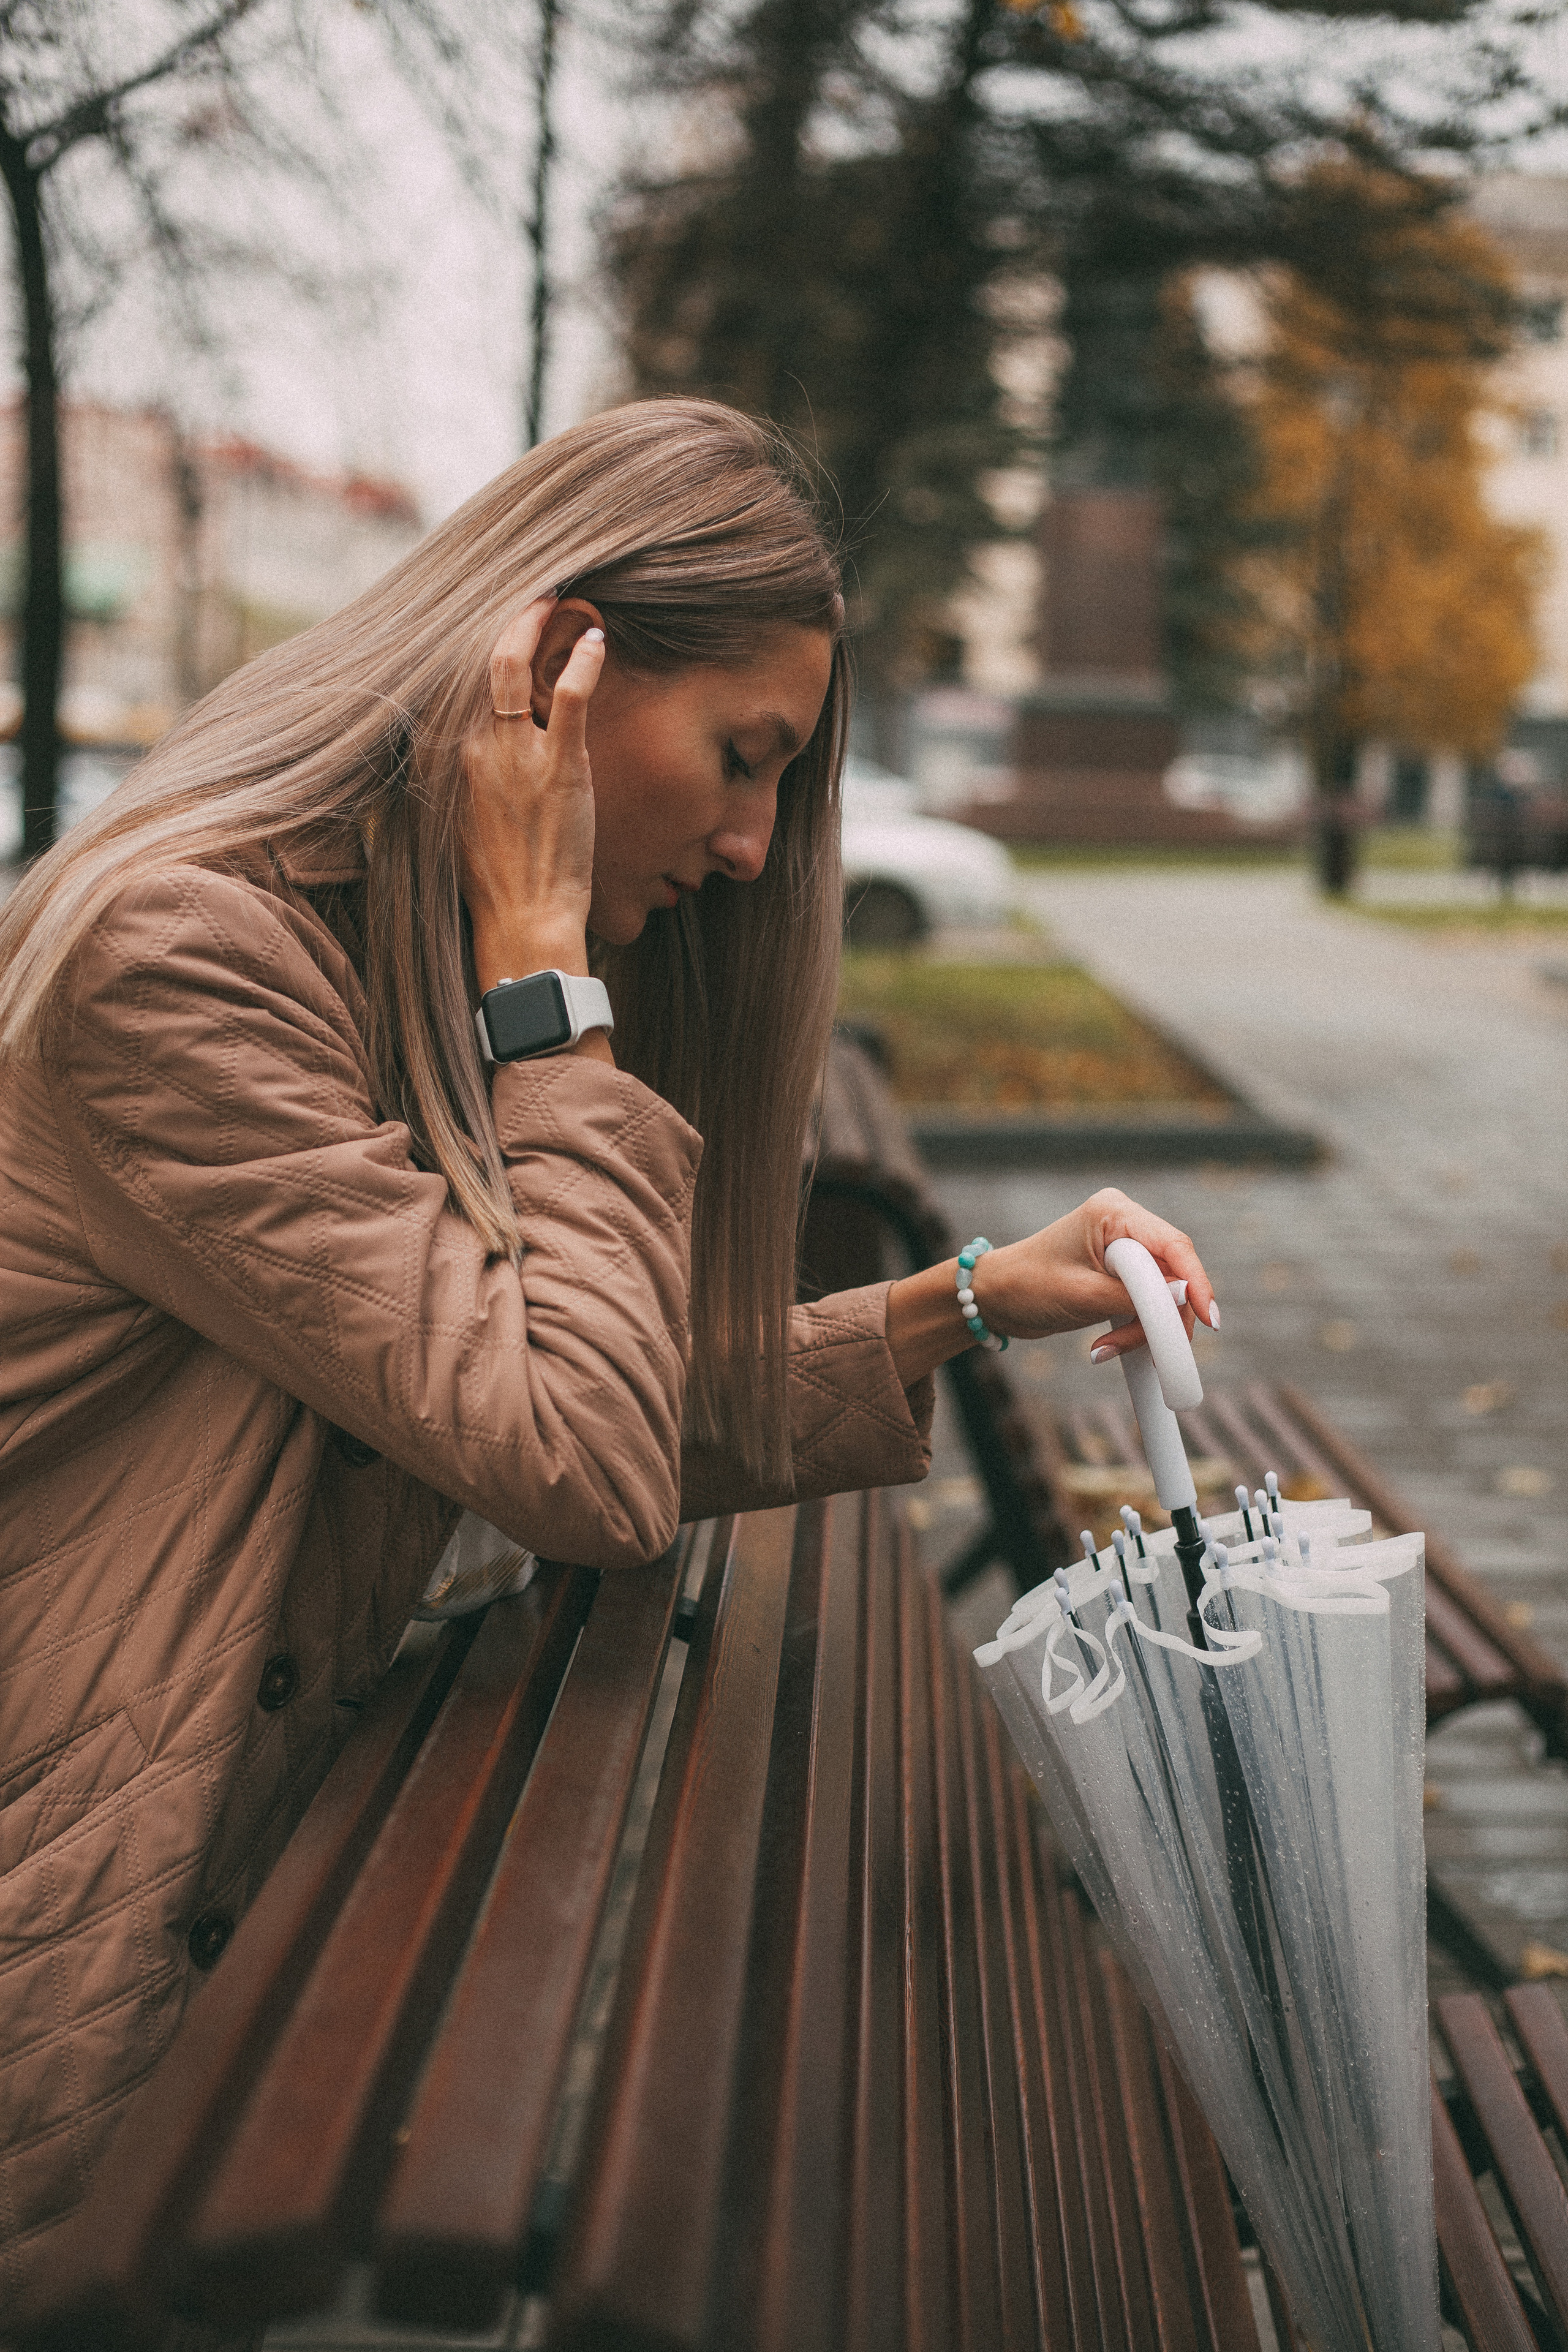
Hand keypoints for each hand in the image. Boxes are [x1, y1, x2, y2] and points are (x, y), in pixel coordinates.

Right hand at [459, 598, 604, 994]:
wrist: (521, 922)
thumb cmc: (498, 888)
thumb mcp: (457, 827)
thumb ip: (461, 786)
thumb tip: (465, 766)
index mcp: (444, 761)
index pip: (452, 685)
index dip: (475, 649)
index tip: (499, 629)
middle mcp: (470, 748)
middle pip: (479, 663)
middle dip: (507, 621)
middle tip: (534, 597)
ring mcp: (514, 755)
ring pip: (514, 665)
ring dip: (538, 624)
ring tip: (560, 602)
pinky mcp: (558, 767)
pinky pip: (570, 696)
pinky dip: (583, 661)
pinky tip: (597, 640)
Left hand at [884, 1188, 1217, 1388]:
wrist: (992, 1298)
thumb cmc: (1026, 1287)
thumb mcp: (1082, 1295)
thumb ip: (1135, 1295)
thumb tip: (1183, 1298)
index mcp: (1113, 1213)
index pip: (1173, 1245)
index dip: (1196, 1281)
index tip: (1208, 1319)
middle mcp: (1123, 1223)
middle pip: (1172, 1272)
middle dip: (1163, 1317)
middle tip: (1154, 1352)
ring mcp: (1122, 1248)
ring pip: (1161, 1294)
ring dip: (1144, 1329)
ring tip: (1106, 1350)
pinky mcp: (1119, 1273)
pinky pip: (1145, 1302)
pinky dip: (1134, 1328)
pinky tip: (1107, 1346)